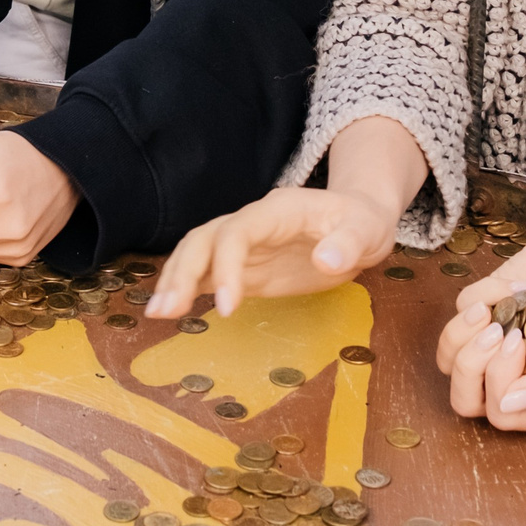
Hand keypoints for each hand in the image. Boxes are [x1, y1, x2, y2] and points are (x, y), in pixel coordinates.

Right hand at [146, 187, 400, 318]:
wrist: (359, 221)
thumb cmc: (363, 221)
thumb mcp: (368, 229)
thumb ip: (348, 243)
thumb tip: (326, 260)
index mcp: (276, 211)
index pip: (237, 233)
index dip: (227, 266)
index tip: (230, 308)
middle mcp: (251, 223)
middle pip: (204, 239)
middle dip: (182, 272)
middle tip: (166, 310)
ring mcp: (245, 246)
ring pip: (197, 254)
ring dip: (175, 280)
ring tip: (157, 314)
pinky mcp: (246, 267)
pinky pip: (208, 274)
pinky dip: (186, 289)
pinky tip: (169, 311)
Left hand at [431, 204, 525, 430]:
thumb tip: (506, 407)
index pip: (499, 414)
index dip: (500, 381)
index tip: (523, 342)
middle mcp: (511, 380)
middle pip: (463, 398)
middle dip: (472, 363)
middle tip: (500, 332)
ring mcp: (491, 348)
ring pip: (448, 359)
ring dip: (466, 329)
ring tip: (494, 309)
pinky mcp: (479, 312)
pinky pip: (459, 309)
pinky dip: (486, 292)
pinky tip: (519, 285)